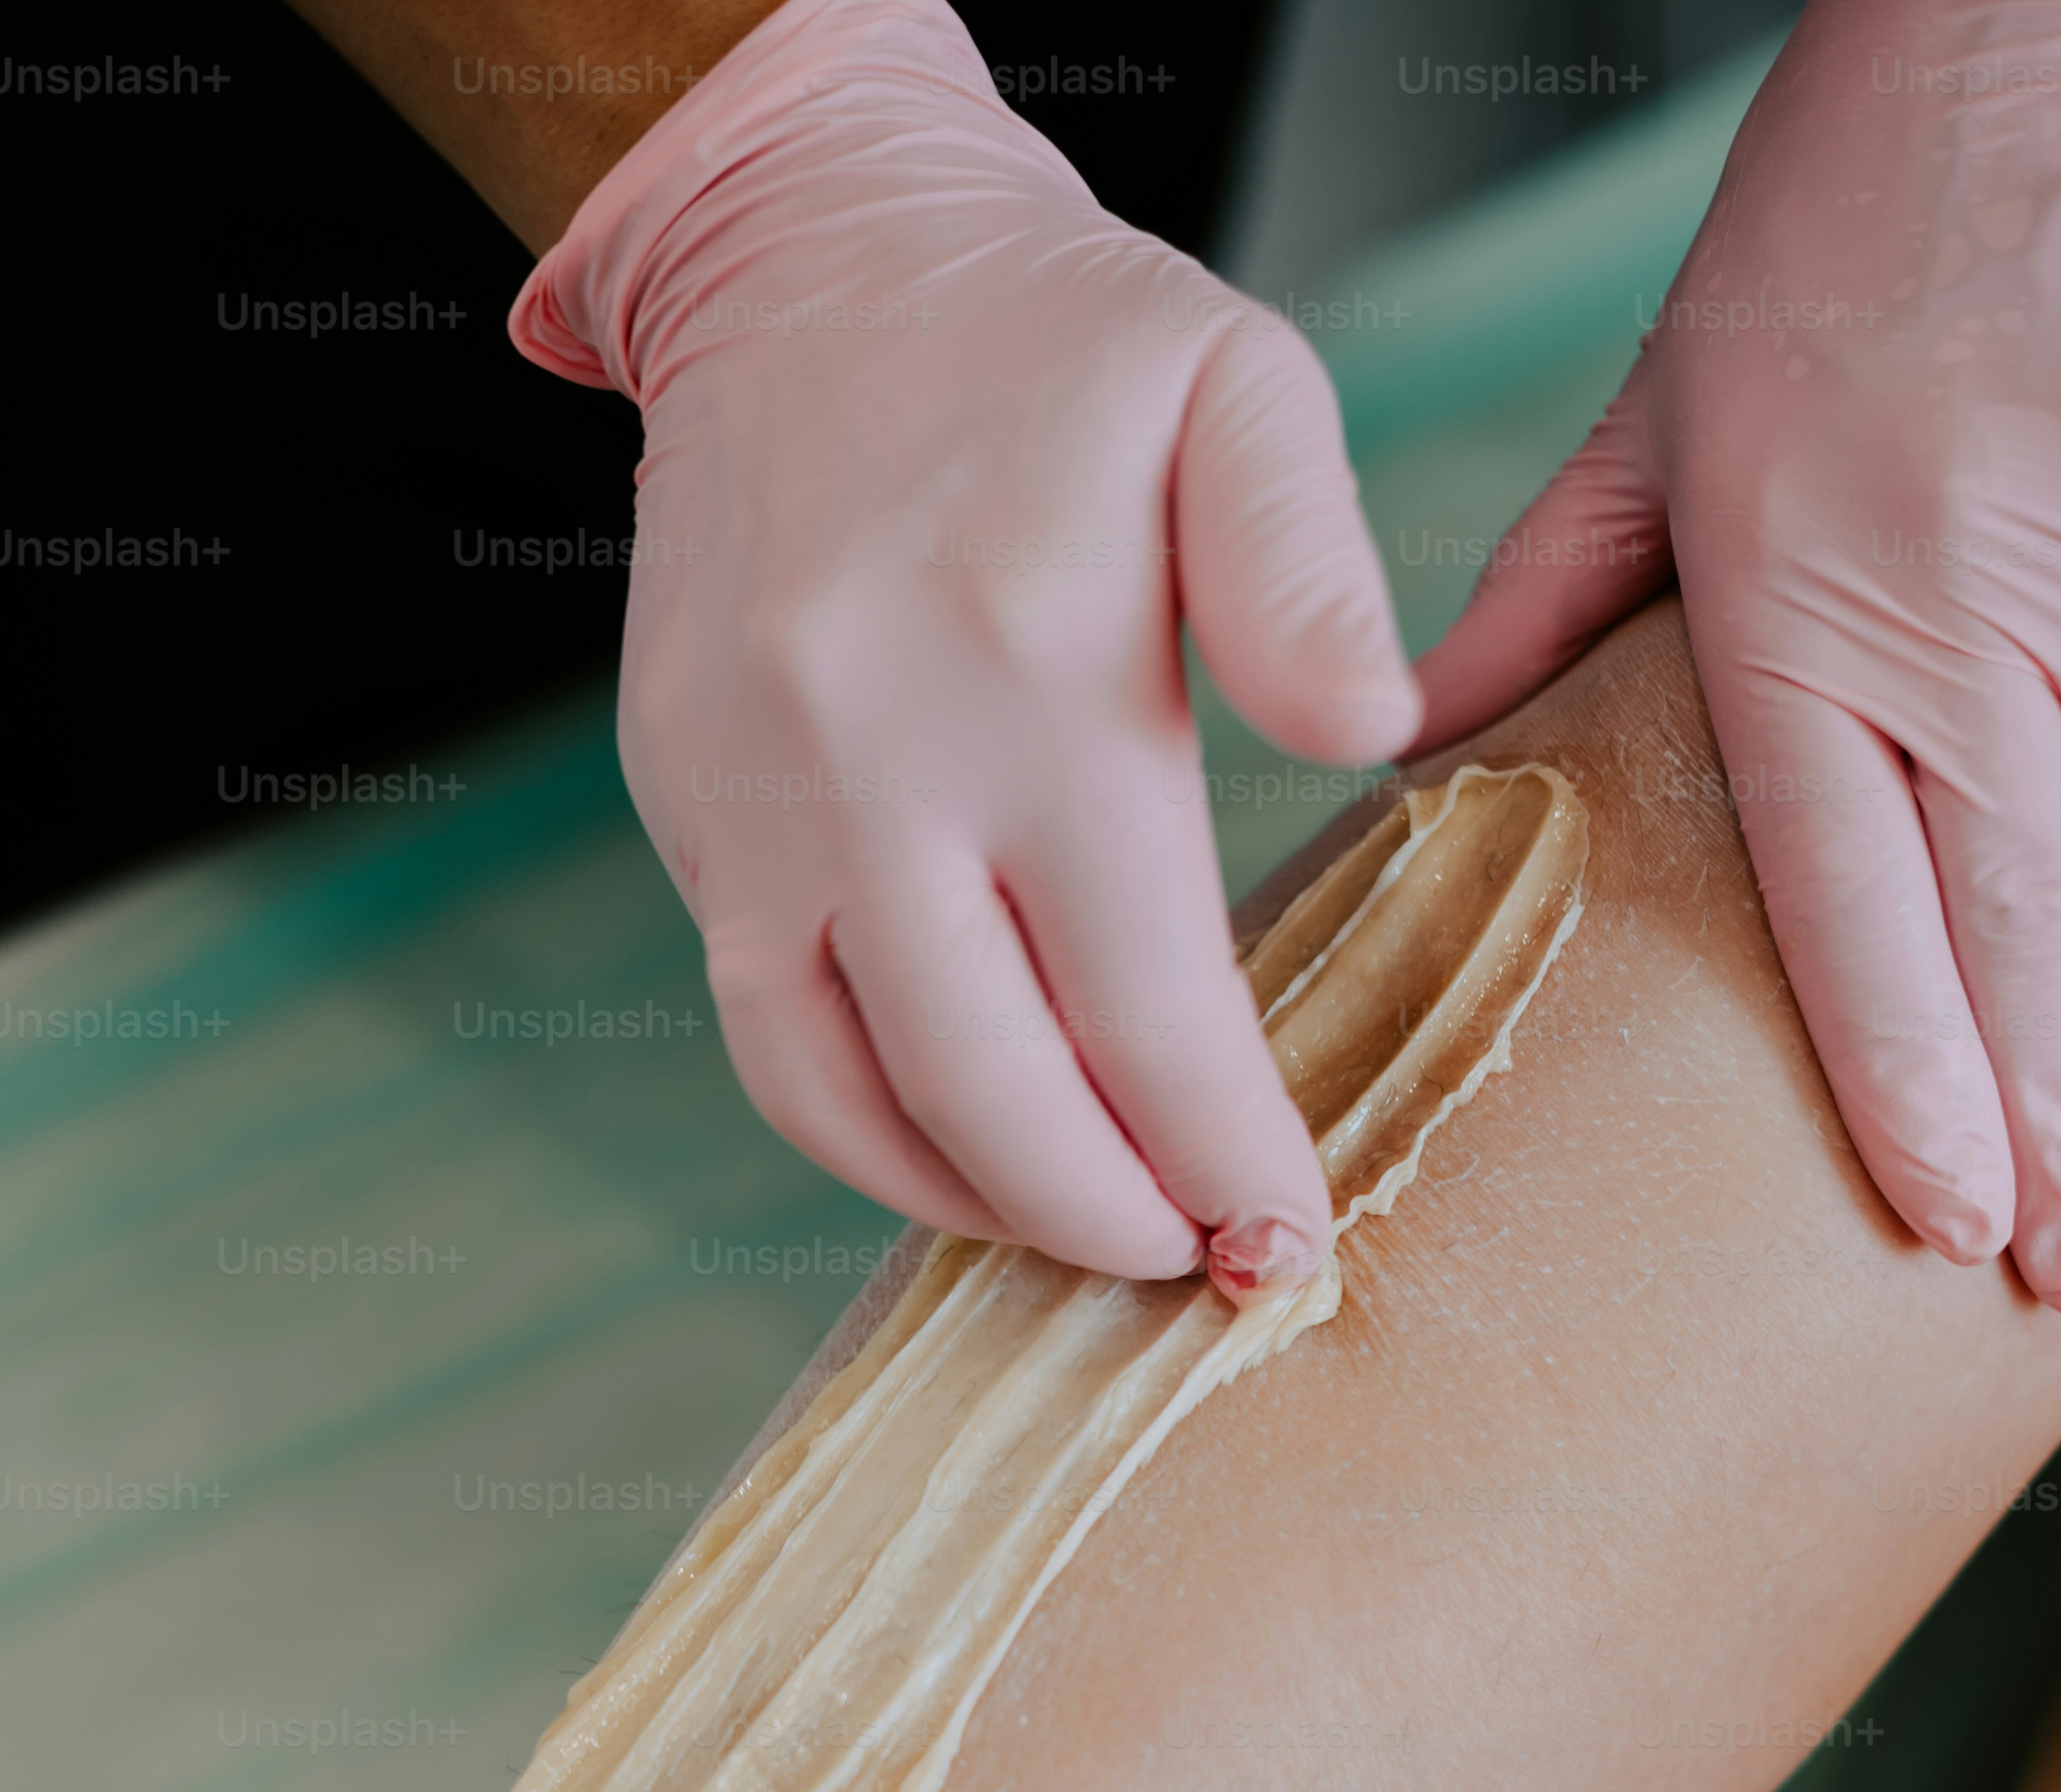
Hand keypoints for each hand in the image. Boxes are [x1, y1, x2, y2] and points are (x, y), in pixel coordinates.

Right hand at [511, 0, 1419, 1295]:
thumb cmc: (1052, 339)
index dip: (1226, 1154)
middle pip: (992, 1093)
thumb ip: (1305, 567)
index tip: (1290, 1243)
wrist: (801, 254)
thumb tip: (1376, 728)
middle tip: (1204, 1269)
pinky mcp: (684, 808)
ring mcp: (753, 803)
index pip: (1148, 1005)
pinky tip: (960, 1147)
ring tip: (1087, 1233)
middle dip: (1112, 1220)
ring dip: (976, 1205)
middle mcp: (870, 767)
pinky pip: (765, 1032)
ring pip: (847, 1100)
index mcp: (1030, 681)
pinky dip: (864, 1129)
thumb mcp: (1230, 382)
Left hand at [1405, 0, 2060, 1321]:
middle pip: (2022, 929)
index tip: (1942, 1215)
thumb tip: (1411, 741)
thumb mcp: (1664, 405)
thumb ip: (1545, 593)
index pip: (1859, 899)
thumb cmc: (1846, 216)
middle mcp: (1968, 627)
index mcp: (1808, 609)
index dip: (1913, 1074)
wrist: (2042, 34)